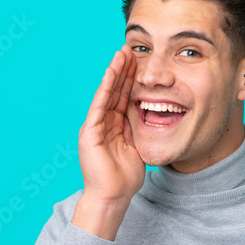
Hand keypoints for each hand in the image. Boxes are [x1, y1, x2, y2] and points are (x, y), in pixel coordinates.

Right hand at [71, 45, 143, 240]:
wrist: (113, 196)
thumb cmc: (126, 178)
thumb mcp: (138, 147)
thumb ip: (141, 131)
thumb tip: (156, 118)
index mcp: (115, 126)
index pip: (123, 96)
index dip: (131, 79)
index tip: (139, 61)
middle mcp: (103, 123)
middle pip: (114, 90)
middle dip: (122, 70)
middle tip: (130, 48)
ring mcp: (95, 126)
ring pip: (106, 93)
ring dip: (114, 73)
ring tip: (121, 54)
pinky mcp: (89, 132)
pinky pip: (99, 105)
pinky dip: (105, 88)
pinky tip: (111, 74)